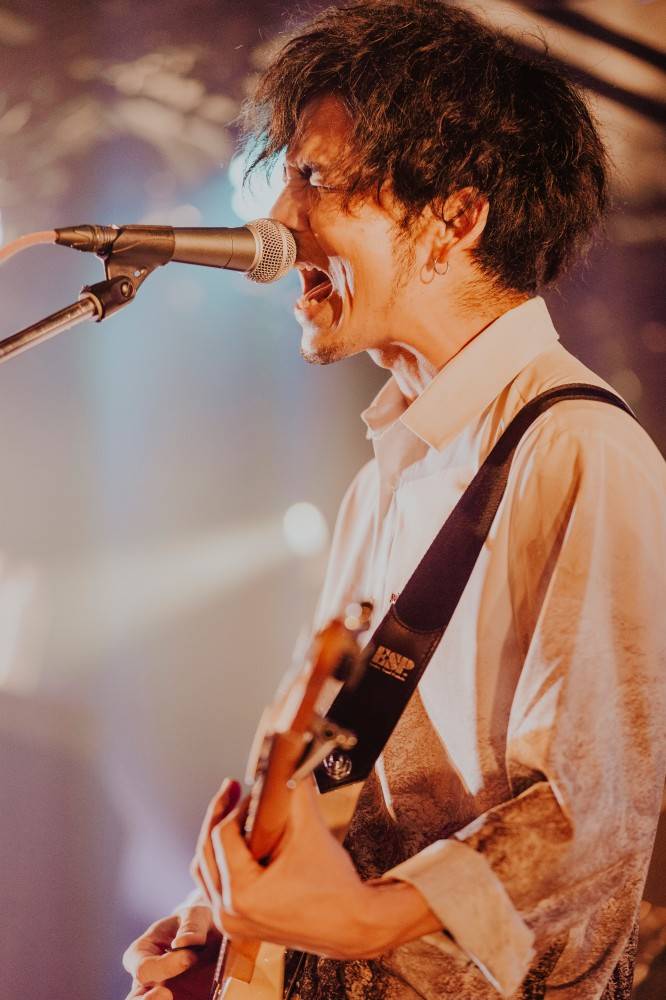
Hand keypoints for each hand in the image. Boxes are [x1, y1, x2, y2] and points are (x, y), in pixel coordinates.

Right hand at [122, 907, 220, 999]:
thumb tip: (182, 943)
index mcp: (142, 953)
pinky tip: (205, 998)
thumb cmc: (198, 922)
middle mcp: (147, 981)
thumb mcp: (197, 914)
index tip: (190, 957)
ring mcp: (162, 996)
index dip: (165, 966)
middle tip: (167, 995)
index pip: (144, 968)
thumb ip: (192, 925)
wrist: (214, 936)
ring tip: (173, 999)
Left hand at [192, 776, 440, 959]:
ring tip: (231, 811)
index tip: (253, 794)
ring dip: (215, 839)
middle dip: (218, 815)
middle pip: (206, 851)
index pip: (222, 836)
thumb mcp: (312, 831)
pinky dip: (221, 861)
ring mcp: (230, 923)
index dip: (236, 808)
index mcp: (241, 894)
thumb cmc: (335, 887)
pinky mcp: (238, 925)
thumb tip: (290, 759)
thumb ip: (297, 790)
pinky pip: (215, 887)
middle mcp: (228, 913)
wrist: (354, 924)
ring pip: (205, 870)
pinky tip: (237, 841)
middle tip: (229, 790)